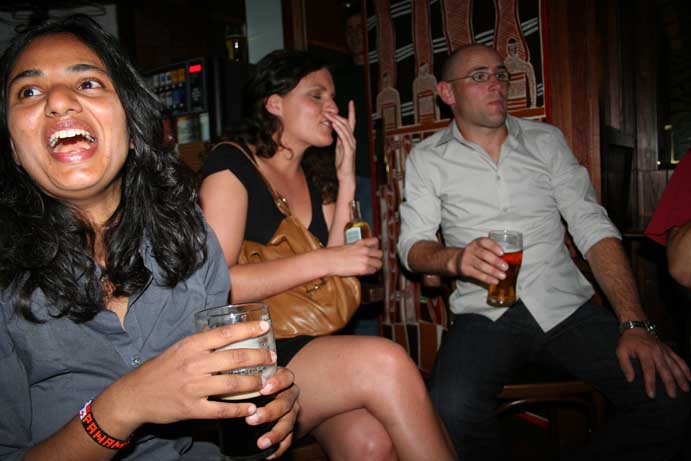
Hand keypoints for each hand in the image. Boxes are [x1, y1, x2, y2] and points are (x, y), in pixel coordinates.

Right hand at [110, 320, 275, 427]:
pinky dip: (240, 409)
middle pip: (235, 358)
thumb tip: (228, 334)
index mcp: (191, 345)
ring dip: (254, 384)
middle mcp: (194, 364)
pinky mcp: (192, 408)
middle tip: (271, 358)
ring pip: (233, 385)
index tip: (265, 326)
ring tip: (265, 383)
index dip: (248, 329)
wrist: (135, 395)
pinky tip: (251, 408)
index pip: (225, 333)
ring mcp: (193, 387)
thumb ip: (201, 343)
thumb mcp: (179, 348)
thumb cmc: (160, 369)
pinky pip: (222, 410)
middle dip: (259, 358)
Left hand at [246, 368, 299, 458]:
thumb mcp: (254, 377)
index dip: (278, 382)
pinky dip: (279, 447)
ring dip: (275, 434)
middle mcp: (290, 395)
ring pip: (288, 423)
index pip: (286, 378)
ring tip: (261, 443)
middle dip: (270, 412)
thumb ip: (244, 379)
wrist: (273, 394)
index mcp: (283, 379)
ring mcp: (291, 412)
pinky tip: (269, 455)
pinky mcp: (290, 427)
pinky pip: (288, 439)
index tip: (264, 388)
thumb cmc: (257, 383)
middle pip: (286, 403)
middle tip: (252, 419)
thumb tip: (221, 386)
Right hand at [325, 237, 382, 276]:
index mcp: (360, 243)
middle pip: (380, 253)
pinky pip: (373, 271)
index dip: (376, 246)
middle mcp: (364, 250)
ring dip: (375, 266)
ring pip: (379, 263)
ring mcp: (365, 259)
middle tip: (374, 261)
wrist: (329, 260)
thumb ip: (356, 249)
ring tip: (371, 268)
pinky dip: (370, 272)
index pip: (375, 241)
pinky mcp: (364, 269)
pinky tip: (366, 272)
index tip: (375, 250)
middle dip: (377, 258)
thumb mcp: (347, 247)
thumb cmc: (334, 254)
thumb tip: (361, 254)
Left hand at [327, 100, 355, 182]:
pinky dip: (340, 130)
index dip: (352, 112)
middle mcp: (353, 140)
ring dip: (337, 121)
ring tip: (329, 116)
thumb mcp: (340, 149)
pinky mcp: (349, 150)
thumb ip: (339, 139)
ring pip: (346, 129)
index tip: (351, 102)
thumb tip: (336, 130)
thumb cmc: (342, 163)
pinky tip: (335, 126)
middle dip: (338, 116)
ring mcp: (351, 145)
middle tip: (329, 110)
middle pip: (347, 123)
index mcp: (350, 139)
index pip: (352, 122)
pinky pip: (344, 138)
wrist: (346, 175)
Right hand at [452, 237, 506, 284]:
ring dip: (493, 271)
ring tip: (503, 275)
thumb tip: (510, 259)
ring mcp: (467, 259)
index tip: (502, 252)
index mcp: (477, 242)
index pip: (484, 242)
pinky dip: (487, 278)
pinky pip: (477, 274)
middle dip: (496, 261)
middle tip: (506, 267)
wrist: (456, 260)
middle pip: (484, 254)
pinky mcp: (465, 269)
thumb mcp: (480, 247)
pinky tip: (495, 281)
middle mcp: (471, 249)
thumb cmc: (475, 254)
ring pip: (481, 265)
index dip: (494, 247)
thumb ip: (491, 251)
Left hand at [616, 328, 690, 397]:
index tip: (652, 394)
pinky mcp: (669, 350)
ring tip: (685, 389)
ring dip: (681, 377)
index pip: (649, 370)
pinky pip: (679, 359)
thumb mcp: (621, 351)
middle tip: (672, 395)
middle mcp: (657, 352)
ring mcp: (664, 351)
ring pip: (675, 365)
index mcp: (645, 353)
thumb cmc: (628, 341)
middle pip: (665, 370)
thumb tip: (630, 379)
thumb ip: (625, 365)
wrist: (636, 328)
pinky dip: (686, 368)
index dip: (650, 383)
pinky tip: (690, 377)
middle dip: (669, 383)